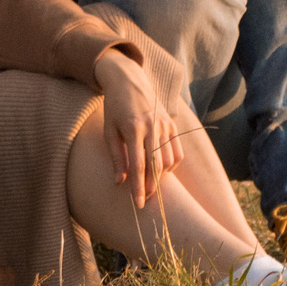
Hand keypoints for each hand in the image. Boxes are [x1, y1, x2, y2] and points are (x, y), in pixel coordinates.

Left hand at [94, 47, 182, 207]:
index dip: (138, 188)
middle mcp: (152, 127)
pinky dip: (171, 165)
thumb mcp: (109, 131)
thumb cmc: (114, 108)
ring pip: (169, 161)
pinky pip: (177, 152)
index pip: (138, 166)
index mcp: (133, 128)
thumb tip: (120, 182)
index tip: (137, 204)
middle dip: (151, 187)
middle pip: (156, 166)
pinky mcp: (172, 124)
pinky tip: (161, 170)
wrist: (129, 81)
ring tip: (150, 185)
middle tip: (143, 200)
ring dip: (161, 178)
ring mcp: (165, 125)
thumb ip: (116, 157)